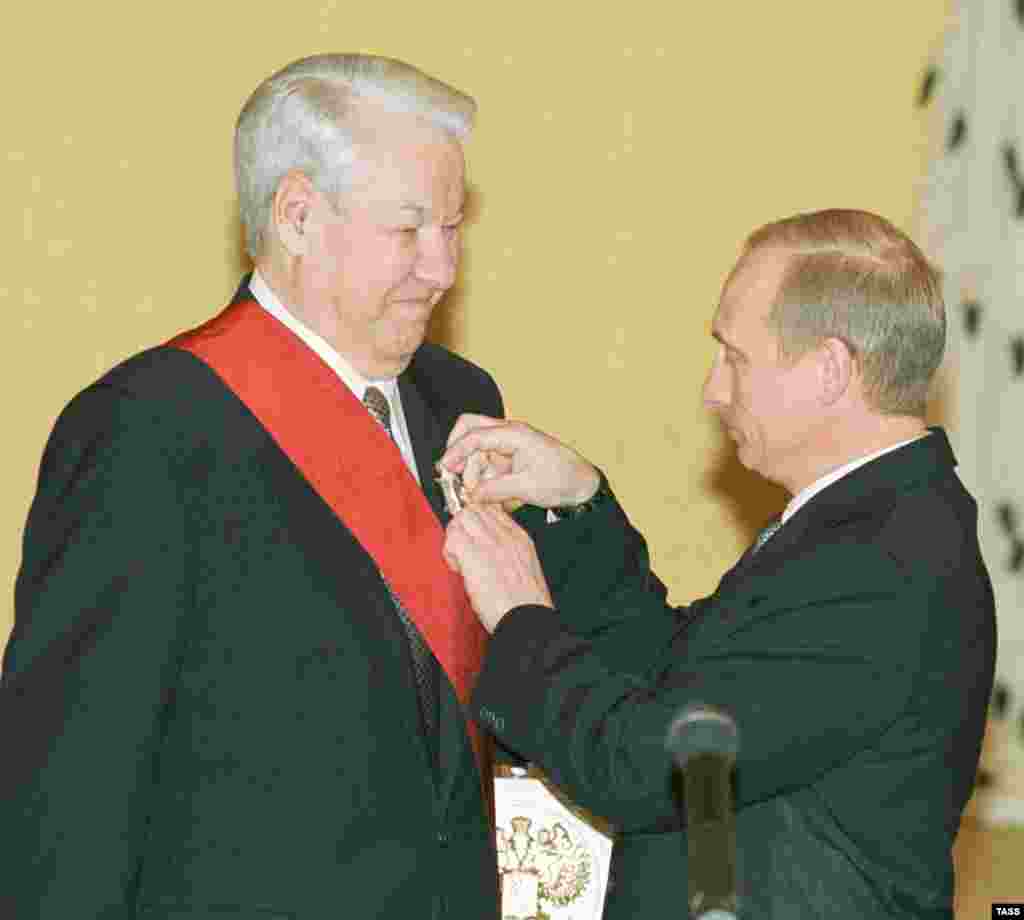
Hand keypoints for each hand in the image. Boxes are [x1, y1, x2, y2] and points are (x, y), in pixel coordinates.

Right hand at [440, 414, 599, 508]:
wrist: (582, 486)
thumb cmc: (562, 479)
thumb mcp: (527, 487)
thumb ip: (495, 489)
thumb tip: (470, 493)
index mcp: (514, 434)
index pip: (475, 435)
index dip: (455, 452)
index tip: (444, 470)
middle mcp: (508, 435)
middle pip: (470, 430)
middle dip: (458, 452)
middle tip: (453, 477)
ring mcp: (508, 446)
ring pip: (476, 452)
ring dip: (473, 474)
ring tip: (480, 497)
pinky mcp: (509, 459)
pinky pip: (487, 466)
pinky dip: (484, 480)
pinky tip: (493, 498)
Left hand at [443, 504, 553, 632]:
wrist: (527, 619)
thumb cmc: (527, 604)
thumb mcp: (527, 568)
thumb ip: (509, 553)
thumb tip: (490, 551)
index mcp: (519, 538)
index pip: (492, 510)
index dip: (476, 521)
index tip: (472, 535)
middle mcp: (505, 536)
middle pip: (474, 510)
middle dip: (463, 526)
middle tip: (462, 547)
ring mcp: (489, 544)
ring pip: (461, 518)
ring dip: (454, 537)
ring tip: (460, 558)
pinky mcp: (474, 556)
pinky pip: (452, 539)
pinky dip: (449, 552)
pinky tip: (458, 567)